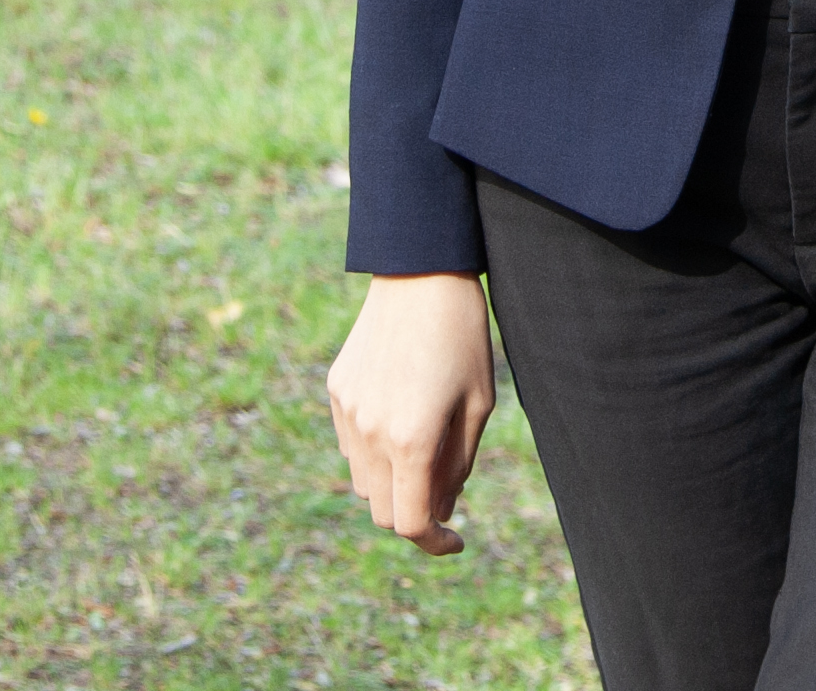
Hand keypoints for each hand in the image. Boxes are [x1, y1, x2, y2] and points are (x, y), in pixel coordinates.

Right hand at [326, 272, 497, 554]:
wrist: (420, 273)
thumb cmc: (463, 338)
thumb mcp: (478, 404)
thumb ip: (458, 465)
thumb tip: (440, 509)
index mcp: (412, 440)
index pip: (411, 522)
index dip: (435, 542)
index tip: (457, 540)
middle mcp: (370, 433)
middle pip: (383, 510)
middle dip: (415, 513)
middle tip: (446, 491)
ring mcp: (347, 412)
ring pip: (363, 481)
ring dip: (393, 483)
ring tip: (427, 445)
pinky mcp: (337, 391)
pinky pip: (351, 444)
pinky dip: (374, 451)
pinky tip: (401, 414)